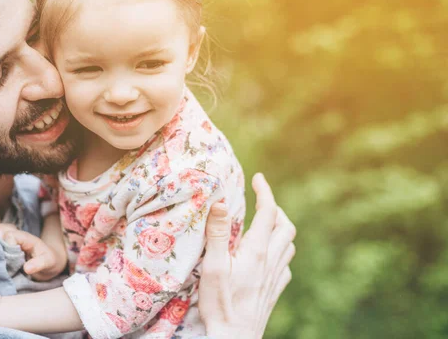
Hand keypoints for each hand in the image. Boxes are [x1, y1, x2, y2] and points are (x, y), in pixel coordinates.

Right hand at [0, 223, 64, 280]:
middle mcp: (17, 236)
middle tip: (2, 261)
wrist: (50, 263)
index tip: (10, 260)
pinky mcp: (6, 247)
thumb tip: (27, 269)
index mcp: (26, 238)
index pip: (10, 235)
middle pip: (0, 230)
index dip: (7, 246)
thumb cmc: (49, 261)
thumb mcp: (48, 263)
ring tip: (0, 262)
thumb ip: (39, 264)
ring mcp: (10, 240)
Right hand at [199, 173, 295, 338]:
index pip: (268, 211)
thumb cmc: (220, 303)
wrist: (234, 338)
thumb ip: (217, 233)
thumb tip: (220, 202)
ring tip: (264, 223)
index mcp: (256, 250)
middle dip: (275, 208)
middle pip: (285, 226)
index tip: (258, 177)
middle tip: (260, 201)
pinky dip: (280, 250)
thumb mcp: (213, 266)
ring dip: (280, 228)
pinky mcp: (275, 290)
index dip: (264, 191)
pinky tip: (268, 255)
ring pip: (288, 244)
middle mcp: (271, 260)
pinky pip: (285, 263)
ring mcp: (276, 276)